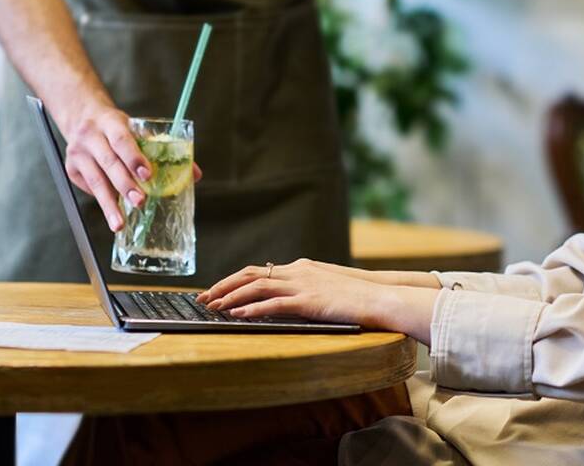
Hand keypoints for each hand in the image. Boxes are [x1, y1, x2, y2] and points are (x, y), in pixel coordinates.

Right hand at [60, 101, 202, 231]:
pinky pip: (88, 188)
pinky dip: (102, 201)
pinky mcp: (71, 168)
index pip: (122, 139)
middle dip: (125, 185)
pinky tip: (112, 212)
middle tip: (140, 201)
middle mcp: (91, 136)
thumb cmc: (116, 127)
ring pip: (95, 181)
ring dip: (109, 204)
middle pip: (109, 163)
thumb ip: (162, 149)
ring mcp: (78, 153)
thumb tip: (194, 174)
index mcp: (111, 122)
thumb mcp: (136, 129)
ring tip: (120, 223)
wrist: (82, 116)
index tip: (147, 175)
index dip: (134, 157)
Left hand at [197, 258, 439, 341]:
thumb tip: (283, 299)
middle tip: (202, 299)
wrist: (380, 296)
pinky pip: (275, 303)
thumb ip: (304, 289)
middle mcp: (297, 271)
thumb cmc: (357, 296)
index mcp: (300, 267)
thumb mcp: (325, 288)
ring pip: (257, 286)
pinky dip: (253, 308)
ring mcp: (303, 284)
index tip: (214, 292)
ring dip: (231, 297)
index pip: (258, 270)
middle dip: (222, 286)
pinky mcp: (309, 300)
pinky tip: (238, 316)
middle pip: (250, 274)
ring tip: (213, 308)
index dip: (232, 281)